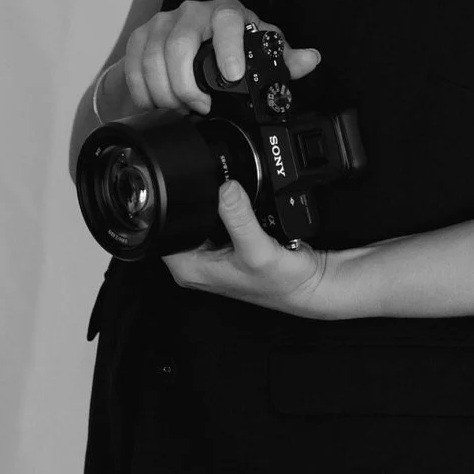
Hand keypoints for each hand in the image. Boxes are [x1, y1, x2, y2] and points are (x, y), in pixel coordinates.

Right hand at [117, 0, 320, 113]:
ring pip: (153, 58)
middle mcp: (192, 12)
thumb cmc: (231, 46)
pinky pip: (133, 65)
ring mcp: (162, 22)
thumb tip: (310, 59)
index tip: (232, 74)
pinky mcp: (140, 37)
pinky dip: (143, 91)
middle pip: (179, 44)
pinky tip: (156, 106)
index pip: (228, 20)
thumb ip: (286, 60)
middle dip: (186, 85)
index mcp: (227, 13)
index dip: (228, 46)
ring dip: (164, 92)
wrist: (194, 42)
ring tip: (178, 110)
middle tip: (198, 107)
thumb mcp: (259, 52)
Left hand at [161, 180, 339, 318]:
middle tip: (217, 197)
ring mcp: (215, 254)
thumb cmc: (282, 283)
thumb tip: (225, 188)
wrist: (311, 284)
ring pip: (202, 217)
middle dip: (196, 205)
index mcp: (190, 269)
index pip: (163, 232)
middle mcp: (199, 263)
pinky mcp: (231, 245)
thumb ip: (239, 218)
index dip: (171, 209)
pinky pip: (221, 218)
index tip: (189, 194)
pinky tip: (243, 209)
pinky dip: (230, 210)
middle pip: (181, 221)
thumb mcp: (257, 249)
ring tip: (233, 204)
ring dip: (215, 207)